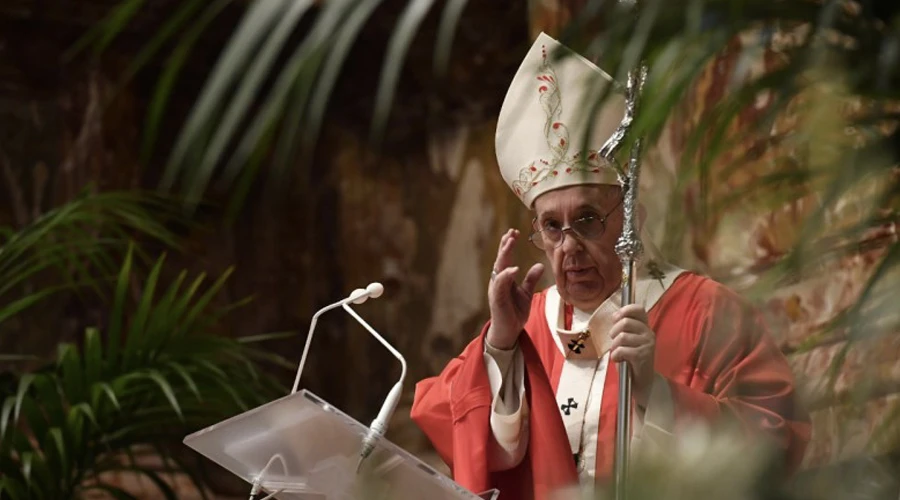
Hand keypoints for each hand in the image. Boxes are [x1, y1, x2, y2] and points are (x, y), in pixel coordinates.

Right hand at [486, 229, 543, 349]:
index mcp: (505, 279)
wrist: (509, 331)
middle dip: (506, 245)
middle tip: (512, 232)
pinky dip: (506, 276)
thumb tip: (540, 265)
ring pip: (498, 268)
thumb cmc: (514, 312)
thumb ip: (531, 279)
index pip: (506, 258)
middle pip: (500, 259)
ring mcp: (496, 289)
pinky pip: (500, 284)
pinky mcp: (497, 299)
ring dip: (504, 254)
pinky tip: (513, 269)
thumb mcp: (526, 293)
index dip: (509, 245)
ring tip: (510, 243)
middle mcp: (498, 281)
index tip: (515, 232)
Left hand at [609, 304, 655, 407]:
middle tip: (614, 342)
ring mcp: (647, 344)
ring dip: (614, 346)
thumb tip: (614, 316)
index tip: (616, 318)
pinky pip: (622, 350)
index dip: (625, 310)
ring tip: (618, 353)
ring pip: (622, 336)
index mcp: (645, 328)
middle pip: (626, 322)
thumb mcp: (628, 341)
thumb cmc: (631, 360)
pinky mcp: (643, 356)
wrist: (643, 382)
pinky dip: (616, 356)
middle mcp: (649, 333)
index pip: (639, 309)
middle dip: (614, 332)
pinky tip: (619, 360)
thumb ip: (624, 328)